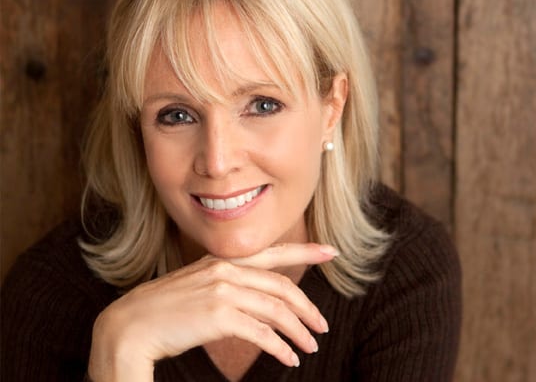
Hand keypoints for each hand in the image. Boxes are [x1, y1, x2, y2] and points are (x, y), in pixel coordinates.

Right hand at [87, 243, 337, 380]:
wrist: (129, 327)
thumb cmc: (163, 311)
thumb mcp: (197, 286)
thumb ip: (226, 283)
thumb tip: (255, 297)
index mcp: (221, 261)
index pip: (272, 253)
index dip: (304, 251)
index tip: (330, 251)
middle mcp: (225, 271)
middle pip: (281, 287)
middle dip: (308, 307)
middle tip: (323, 325)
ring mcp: (222, 291)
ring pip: (277, 310)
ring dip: (298, 331)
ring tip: (310, 347)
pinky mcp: (219, 315)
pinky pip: (262, 333)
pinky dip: (280, 347)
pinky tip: (289, 359)